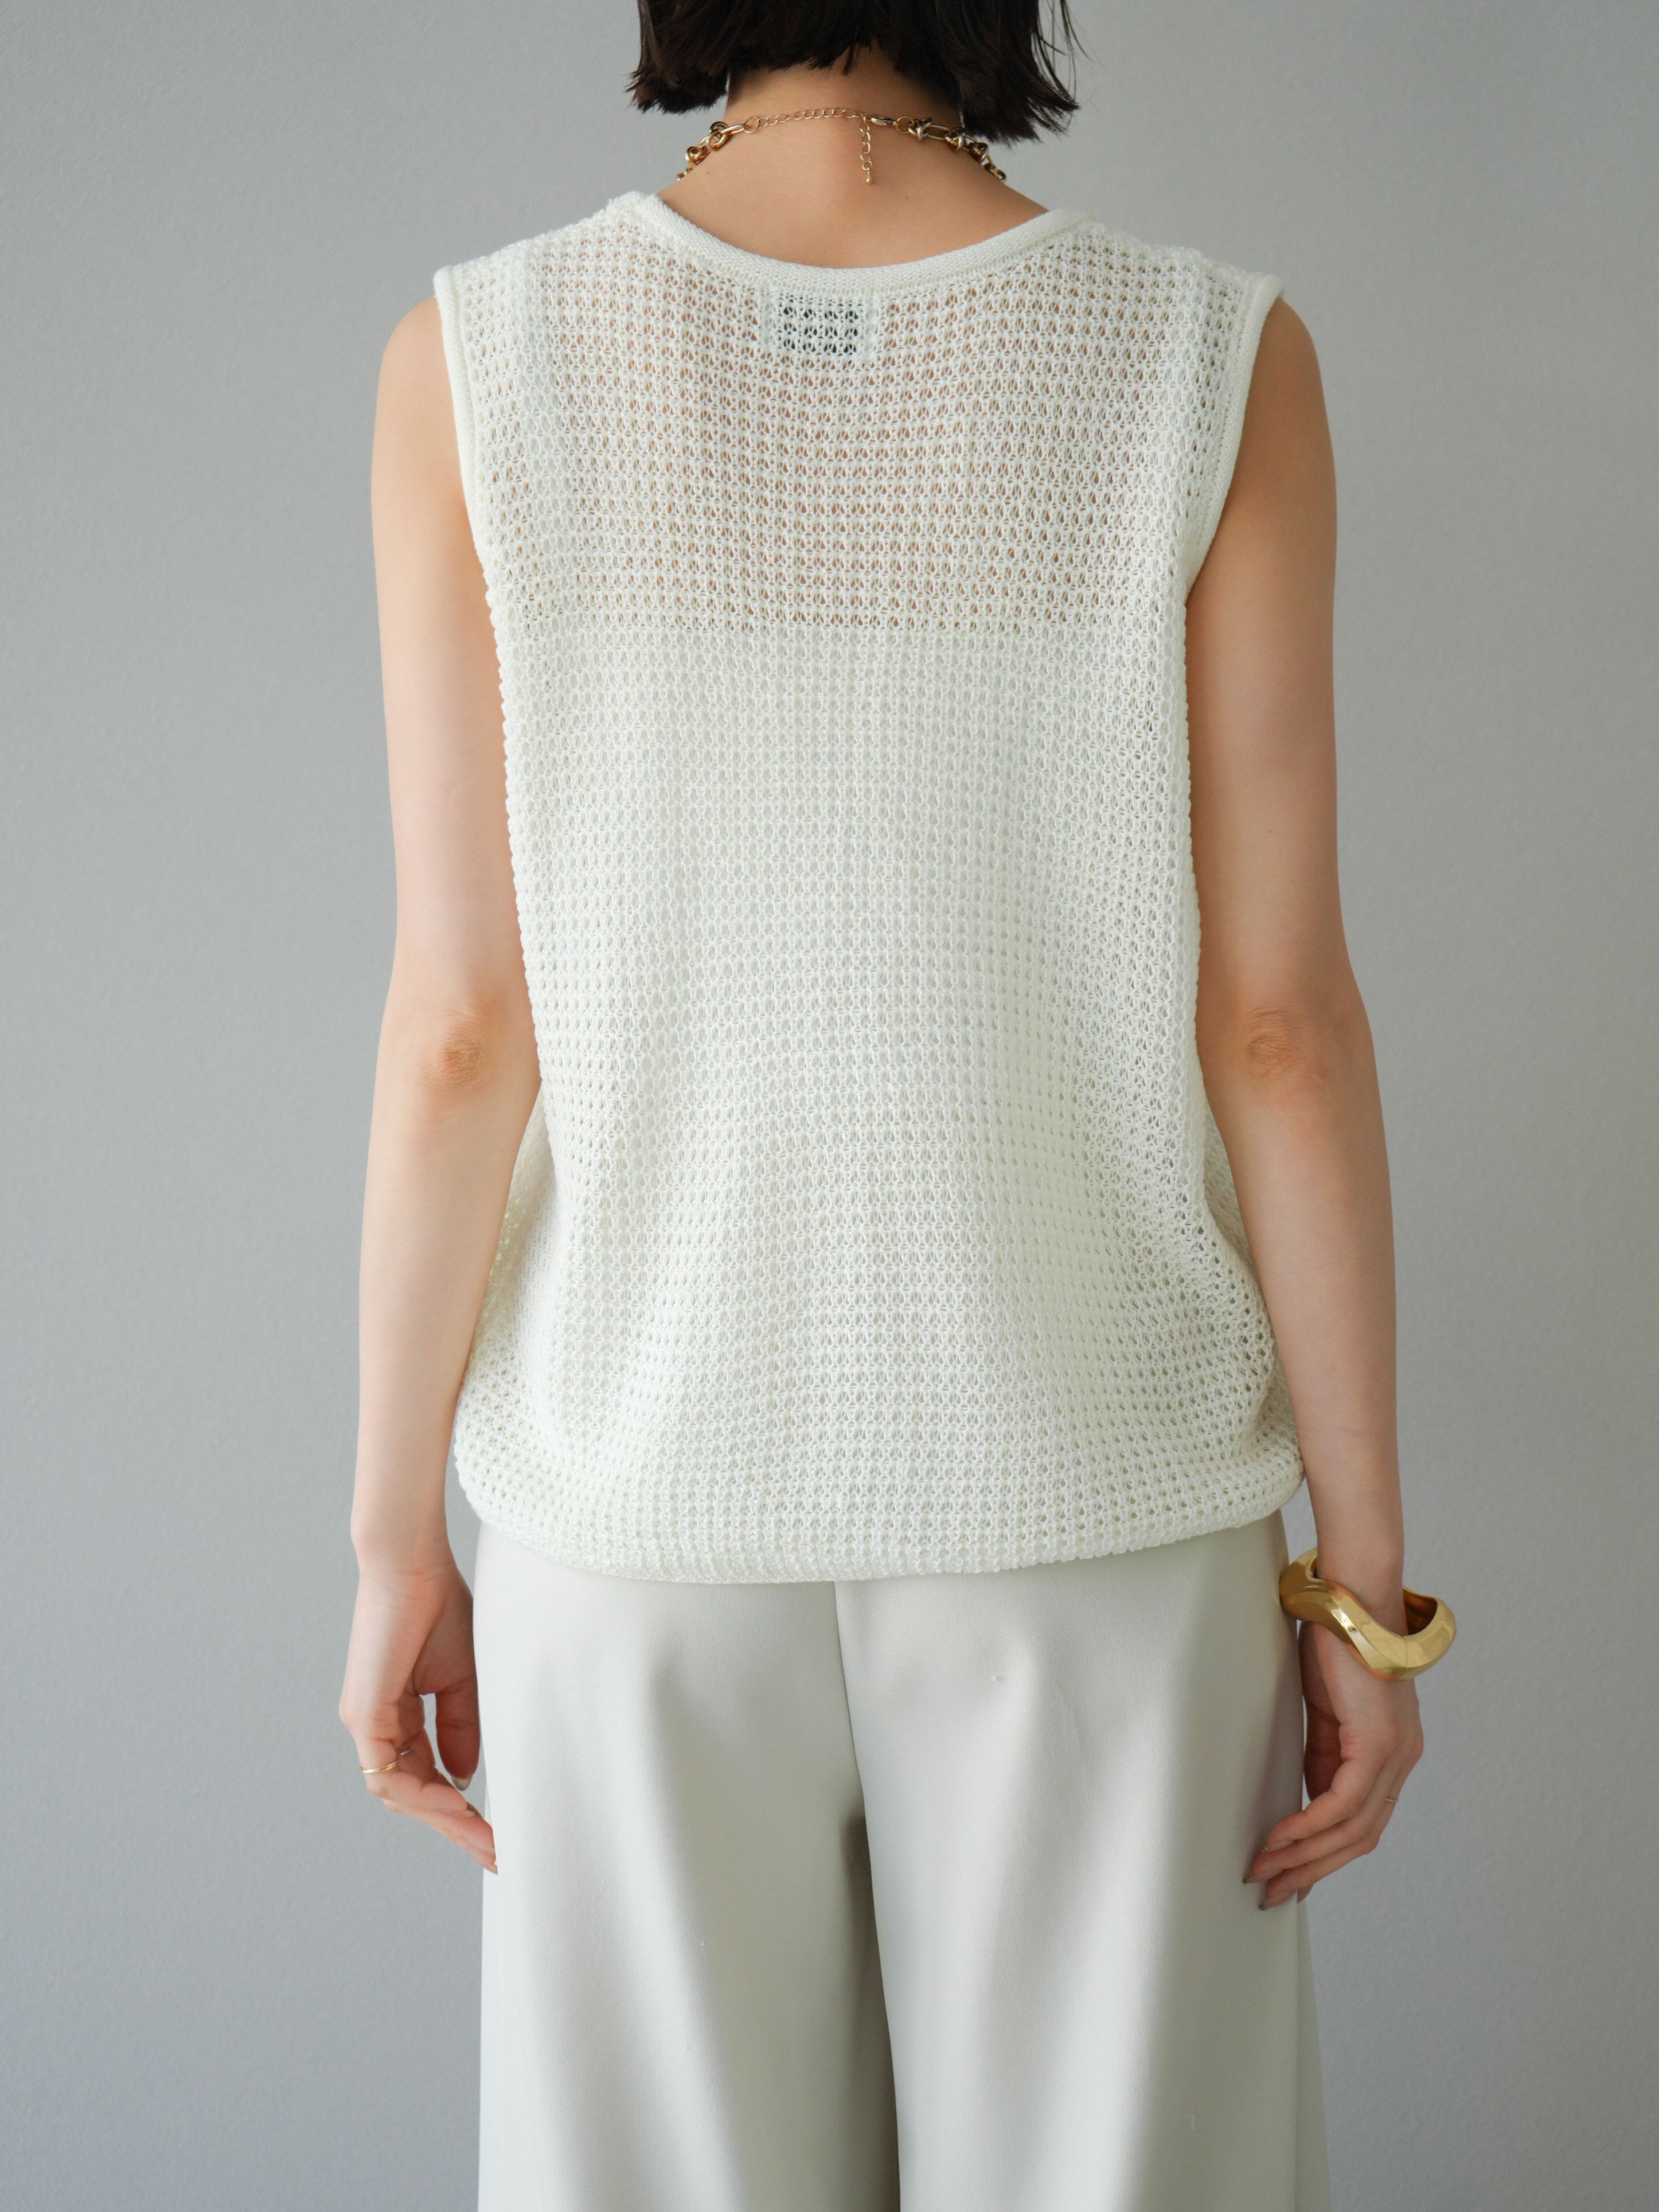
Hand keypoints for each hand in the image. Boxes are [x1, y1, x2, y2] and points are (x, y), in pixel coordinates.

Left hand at [339, 1550, 495, 1871]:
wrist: (414, 1564)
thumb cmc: (439, 1605)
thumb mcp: (464, 1677)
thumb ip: (461, 1726)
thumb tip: (464, 1776)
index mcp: (397, 1714)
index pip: (426, 1777)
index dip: (459, 1809)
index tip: (495, 1833)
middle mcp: (375, 1725)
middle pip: (412, 1794)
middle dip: (454, 1827)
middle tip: (493, 1853)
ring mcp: (365, 1722)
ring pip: (398, 1792)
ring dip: (442, 1817)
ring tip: (482, 1833)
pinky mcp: (363, 1713)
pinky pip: (387, 1772)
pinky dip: (422, 1793)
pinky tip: (458, 1802)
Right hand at [1248, 1621, 1421, 1905]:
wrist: (1352, 1598)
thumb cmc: (1336, 1642)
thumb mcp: (1326, 1711)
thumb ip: (1323, 1756)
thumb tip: (1306, 1800)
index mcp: (1393, 1753)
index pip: (1362, 1823)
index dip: (1325, 1855)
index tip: (1290, 1876)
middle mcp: (1402, 1760)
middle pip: (1360, 1838)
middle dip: (1311, 1869)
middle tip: (1271, 1890)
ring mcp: (1396, 1755)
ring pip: (1352, 1830)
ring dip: (1303, 1856)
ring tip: (1263, 1870)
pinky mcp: (1378, 1745)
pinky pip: (1342, 1804)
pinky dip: (1307, 1826)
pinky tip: (1277, 1838)